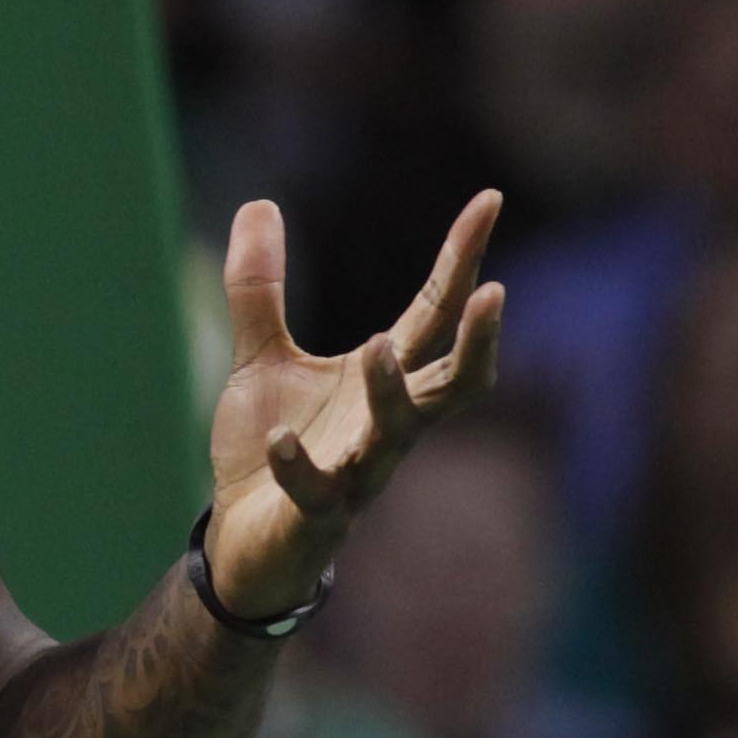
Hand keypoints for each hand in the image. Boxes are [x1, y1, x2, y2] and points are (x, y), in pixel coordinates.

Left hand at [204, 191, 504, 613]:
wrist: (242, 537)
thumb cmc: (271, 445)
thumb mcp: (261, 356)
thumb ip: (260, 288)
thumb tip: (257, 203)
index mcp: (380, 380)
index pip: (435, 313)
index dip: (463, 259)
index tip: (489, 199)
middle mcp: (385, 424)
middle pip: (454, 382)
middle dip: (477, 341)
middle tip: (495, 292)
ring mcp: (357, 471)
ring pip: (399, 434)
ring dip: (392, 392)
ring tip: (375, 345)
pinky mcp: (315, 514)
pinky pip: (318, 491)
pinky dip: (301, 464)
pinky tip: (283, 437)